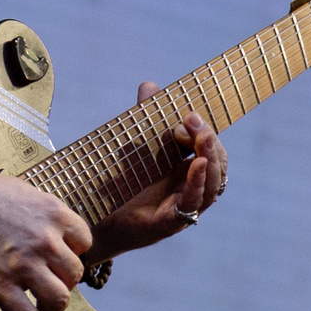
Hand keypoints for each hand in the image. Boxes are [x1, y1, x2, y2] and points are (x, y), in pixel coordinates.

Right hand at [0, 169, 90, 310]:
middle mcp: (45, 241)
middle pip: (75, 274)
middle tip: (46, 280)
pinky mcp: (1, 286)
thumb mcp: (21, 192)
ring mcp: (25, 265)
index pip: (85, 242)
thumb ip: (41, 213)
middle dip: (62, 281)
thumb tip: (48, 229)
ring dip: (50, 304)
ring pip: (60, 300)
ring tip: (38, 302)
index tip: (59, 258)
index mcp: (53, 214)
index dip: (72, 253)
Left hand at [88, 81, 229, 258]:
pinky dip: (196, 185)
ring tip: (203, 139)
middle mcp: (191, 191)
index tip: (187, 115)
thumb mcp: (134, 146)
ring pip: (211, 186)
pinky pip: (191, 206)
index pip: (212, 151)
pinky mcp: (168, 224)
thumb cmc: (120, 185)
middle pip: (217, 167)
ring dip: (210, 160)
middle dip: (210, 142)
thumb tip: (150, 85)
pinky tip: (195, 165)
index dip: (205, 132)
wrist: (93, 218)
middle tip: (193, 121)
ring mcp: (183, 209)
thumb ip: (145, 118)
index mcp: (188, 172)